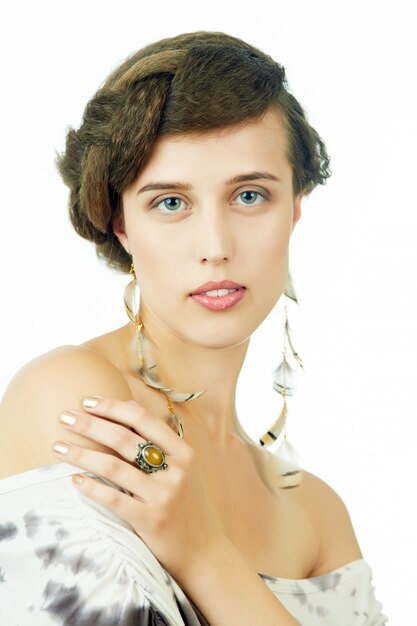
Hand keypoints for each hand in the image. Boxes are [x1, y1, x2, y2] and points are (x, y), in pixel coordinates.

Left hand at [52, 396, 226, 582]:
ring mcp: (164, 495)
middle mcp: (175, 470)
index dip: (112, 406)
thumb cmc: (188, 505)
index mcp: (183, 452)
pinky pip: (114, 500)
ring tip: (58, 447)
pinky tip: (74, 480)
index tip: (87, 400)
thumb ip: (160, 441)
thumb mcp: (184, 469)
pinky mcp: (151, 520)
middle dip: (90, 424)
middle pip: (124, 438)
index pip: (142, 419)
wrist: (205, 551)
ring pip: (114, 467)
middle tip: (65, 416)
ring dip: (81, 454)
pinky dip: (91, 488)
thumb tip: (128, 406)